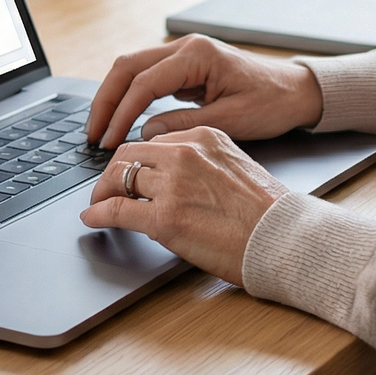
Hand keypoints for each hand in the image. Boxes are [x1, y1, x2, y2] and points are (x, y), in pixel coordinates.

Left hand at [81, 127, 285, 284]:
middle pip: (129, 155)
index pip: (154, 141)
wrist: (282, 238)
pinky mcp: (165, 218)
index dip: (135, 160)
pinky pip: (117, 211)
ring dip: (103, 193)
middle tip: (106, 189)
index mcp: (203, 137)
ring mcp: (173, 185)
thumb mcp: (234, 165)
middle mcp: (185, 154)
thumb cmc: (267, 211)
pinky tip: (93, 219)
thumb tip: (173, 175)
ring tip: (99, 204)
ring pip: (119, 179)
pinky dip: (98, 214)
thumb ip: (202, 161)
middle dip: (112, 173)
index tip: (129, 171)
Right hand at [87, 34, 322, 150]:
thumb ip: (183, 125)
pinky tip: (121, 119)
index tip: (109, 141)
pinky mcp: (185, 66)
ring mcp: (184, 54)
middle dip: (105, 100)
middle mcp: (186, 47)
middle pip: (127, 67)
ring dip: (113, 97)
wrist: (296, 91)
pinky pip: (147, 77)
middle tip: (92, 134)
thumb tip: (144, 132)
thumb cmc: (272, 103)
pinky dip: (129, 96)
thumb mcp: (230, 121)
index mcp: (197, 55)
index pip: (144, 83)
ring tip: (101, 129)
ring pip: (133, 69)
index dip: (121, 113)